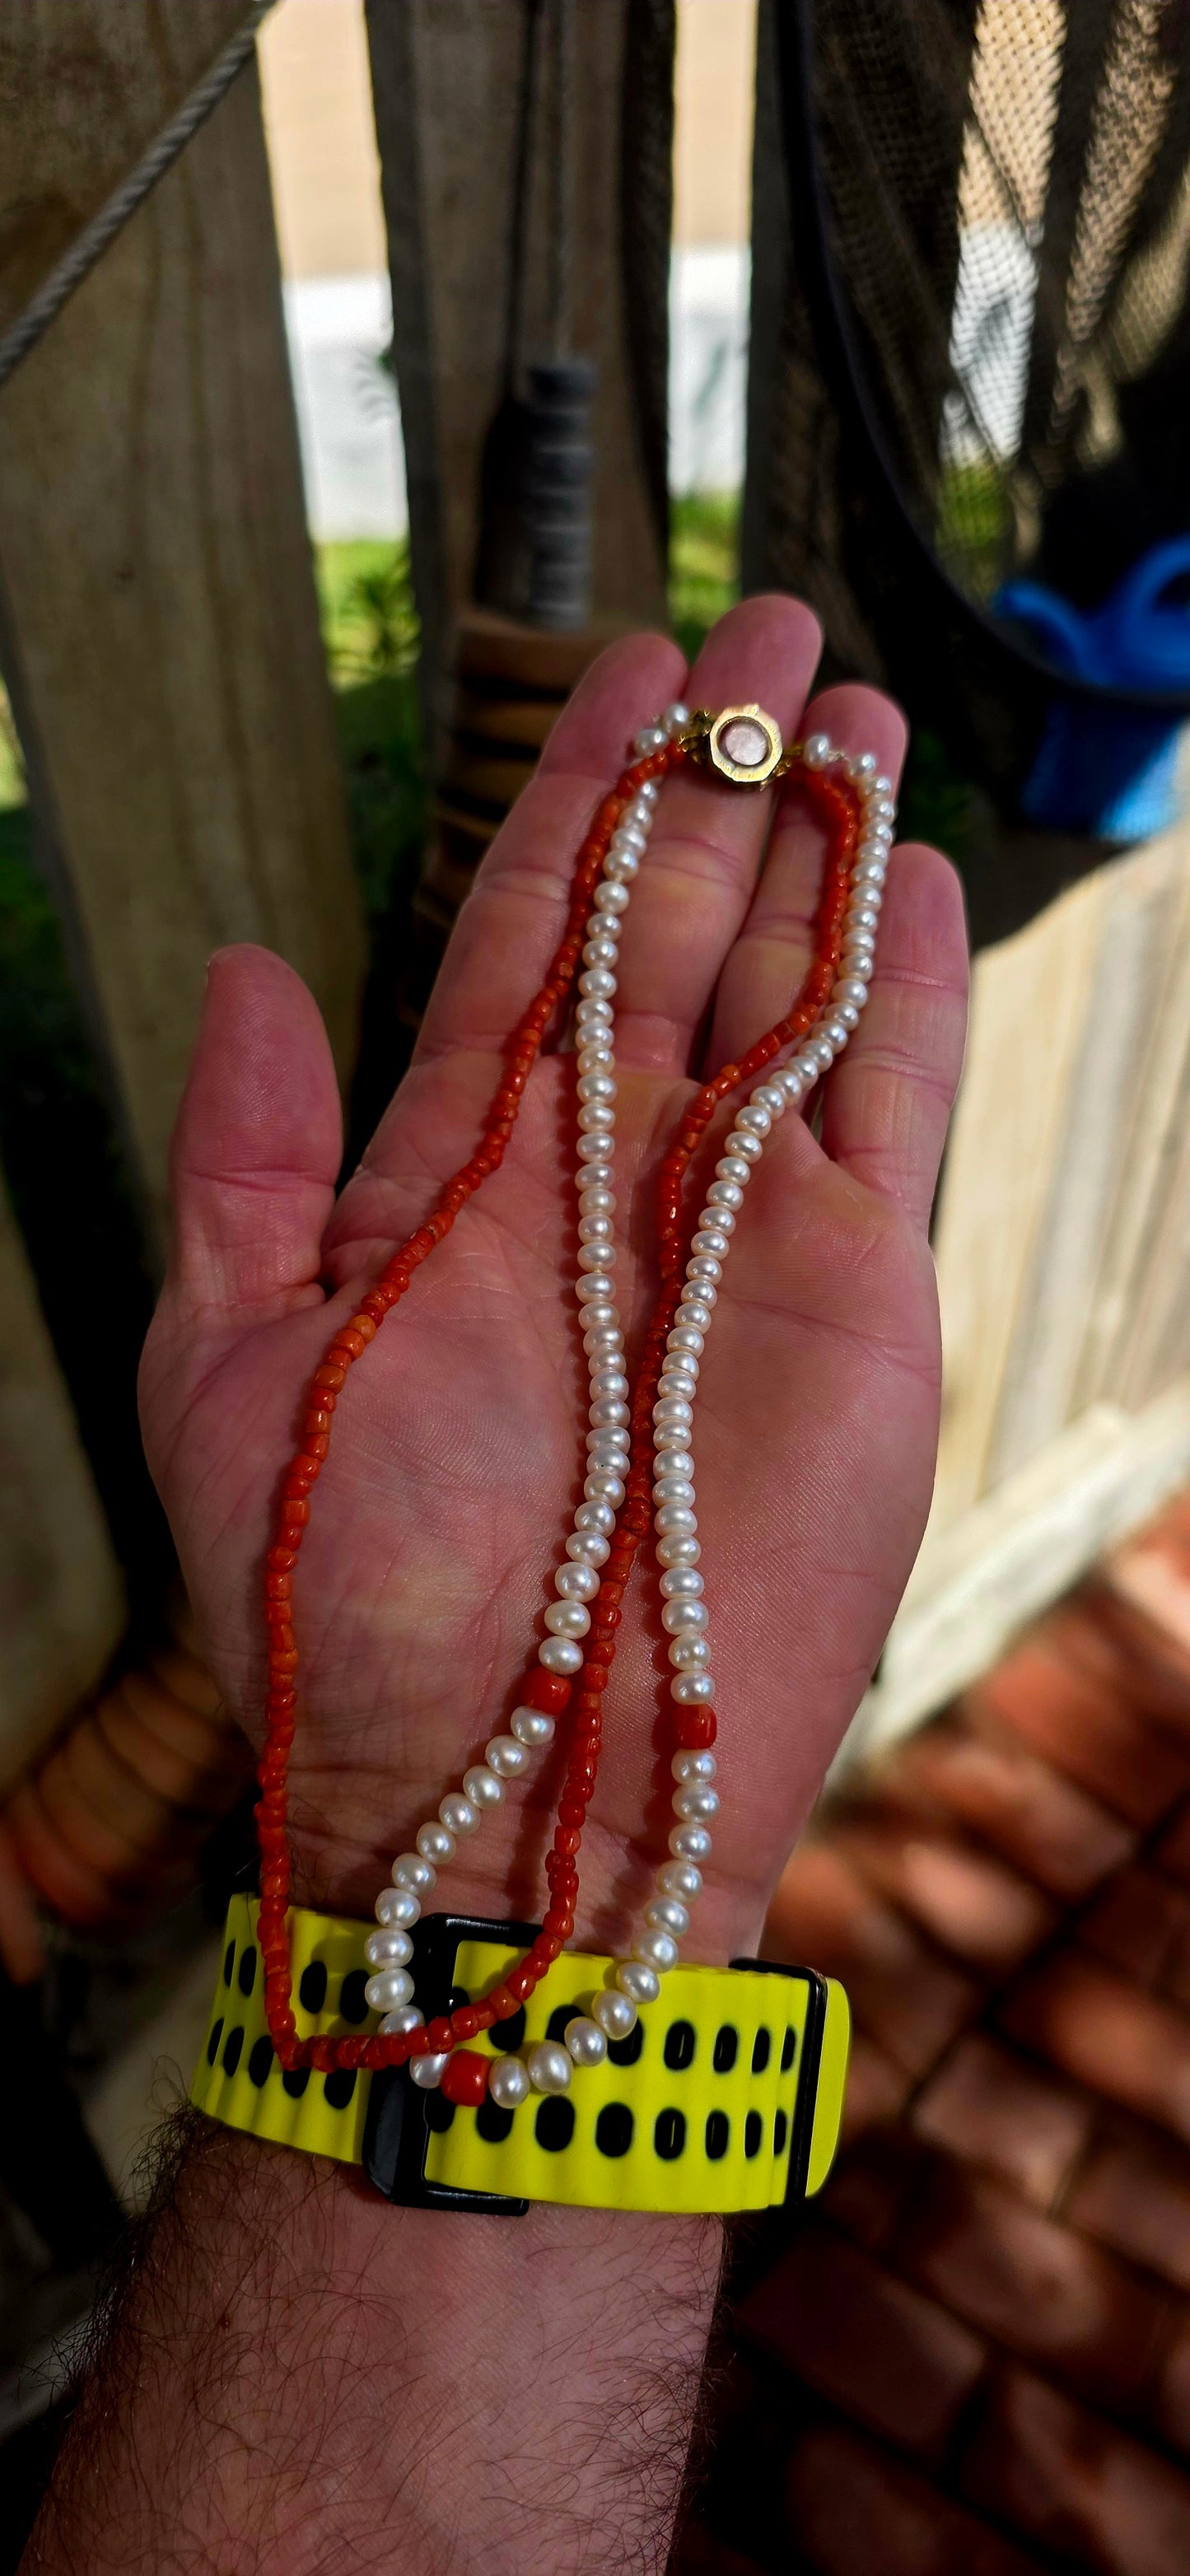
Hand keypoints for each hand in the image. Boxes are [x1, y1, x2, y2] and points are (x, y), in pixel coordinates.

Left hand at [139, 596, 967, 1963]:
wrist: (518, 1784)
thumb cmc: (348, 1599)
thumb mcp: (228, 1365)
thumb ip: (243, 1164)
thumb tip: (243, 970)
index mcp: (457, 1175)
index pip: (531, 935)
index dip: (575, 799)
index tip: (618, 674)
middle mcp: (607, 1179)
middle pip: (676, 928)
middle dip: (715, 778)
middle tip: (757, 632)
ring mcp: (740, 1227)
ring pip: (790, 990)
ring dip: (818, 849)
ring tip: (842, 711)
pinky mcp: (857, 1294)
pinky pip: (891, 1109)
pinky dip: (908, 991)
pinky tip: (907, 875)